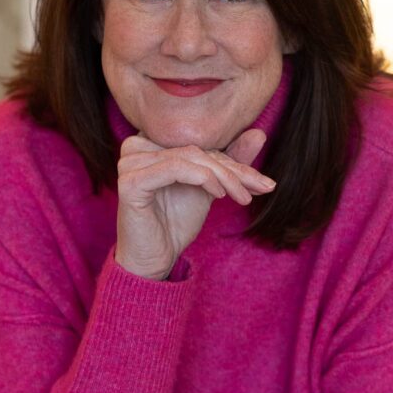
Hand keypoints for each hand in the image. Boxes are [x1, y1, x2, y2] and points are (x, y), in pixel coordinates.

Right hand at [115, 127, 274, 278]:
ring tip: (242, 196)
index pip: (201, 144)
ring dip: (224, 177)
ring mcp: (129, 163)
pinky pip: (174, 168)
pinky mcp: (130, 182)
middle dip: (234, 170)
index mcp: (150, 142)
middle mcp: (136, 146)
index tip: (263, 182)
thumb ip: (228, 162)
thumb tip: (259, 134)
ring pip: (190, 157)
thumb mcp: (209, 188)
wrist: (155, 258)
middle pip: (197, 150)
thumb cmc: (175, 222)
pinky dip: (202, 178)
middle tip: (262, 187)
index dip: (235, 162)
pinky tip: (219, 195)